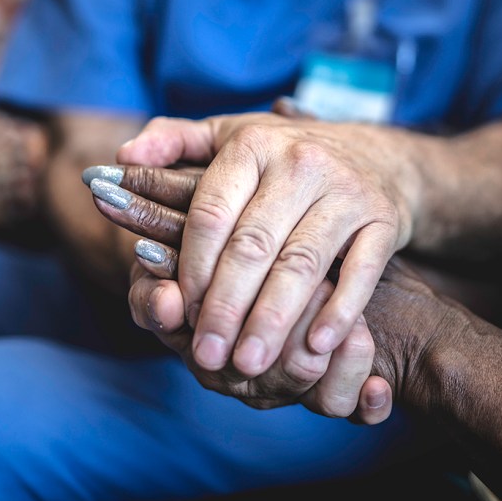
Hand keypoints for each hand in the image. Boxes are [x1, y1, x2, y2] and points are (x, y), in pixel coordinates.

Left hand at [84, 164, 393, 422]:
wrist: (379, 156)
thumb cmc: (286, 156)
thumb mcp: (229, 136)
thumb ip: (172, 141)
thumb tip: (118, 157)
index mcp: (253, 145)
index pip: (210, 214)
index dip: (189, 268)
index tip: (175, 312)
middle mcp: (301, 163)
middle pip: (252, 246)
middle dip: (224, 308)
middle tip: (205, 357)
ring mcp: (347, 192)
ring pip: (302, 265)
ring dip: (272, 321)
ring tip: (247, 364)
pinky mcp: (383, 220)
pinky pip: (360, 272)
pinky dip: (339, 312)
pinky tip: (315, 345)